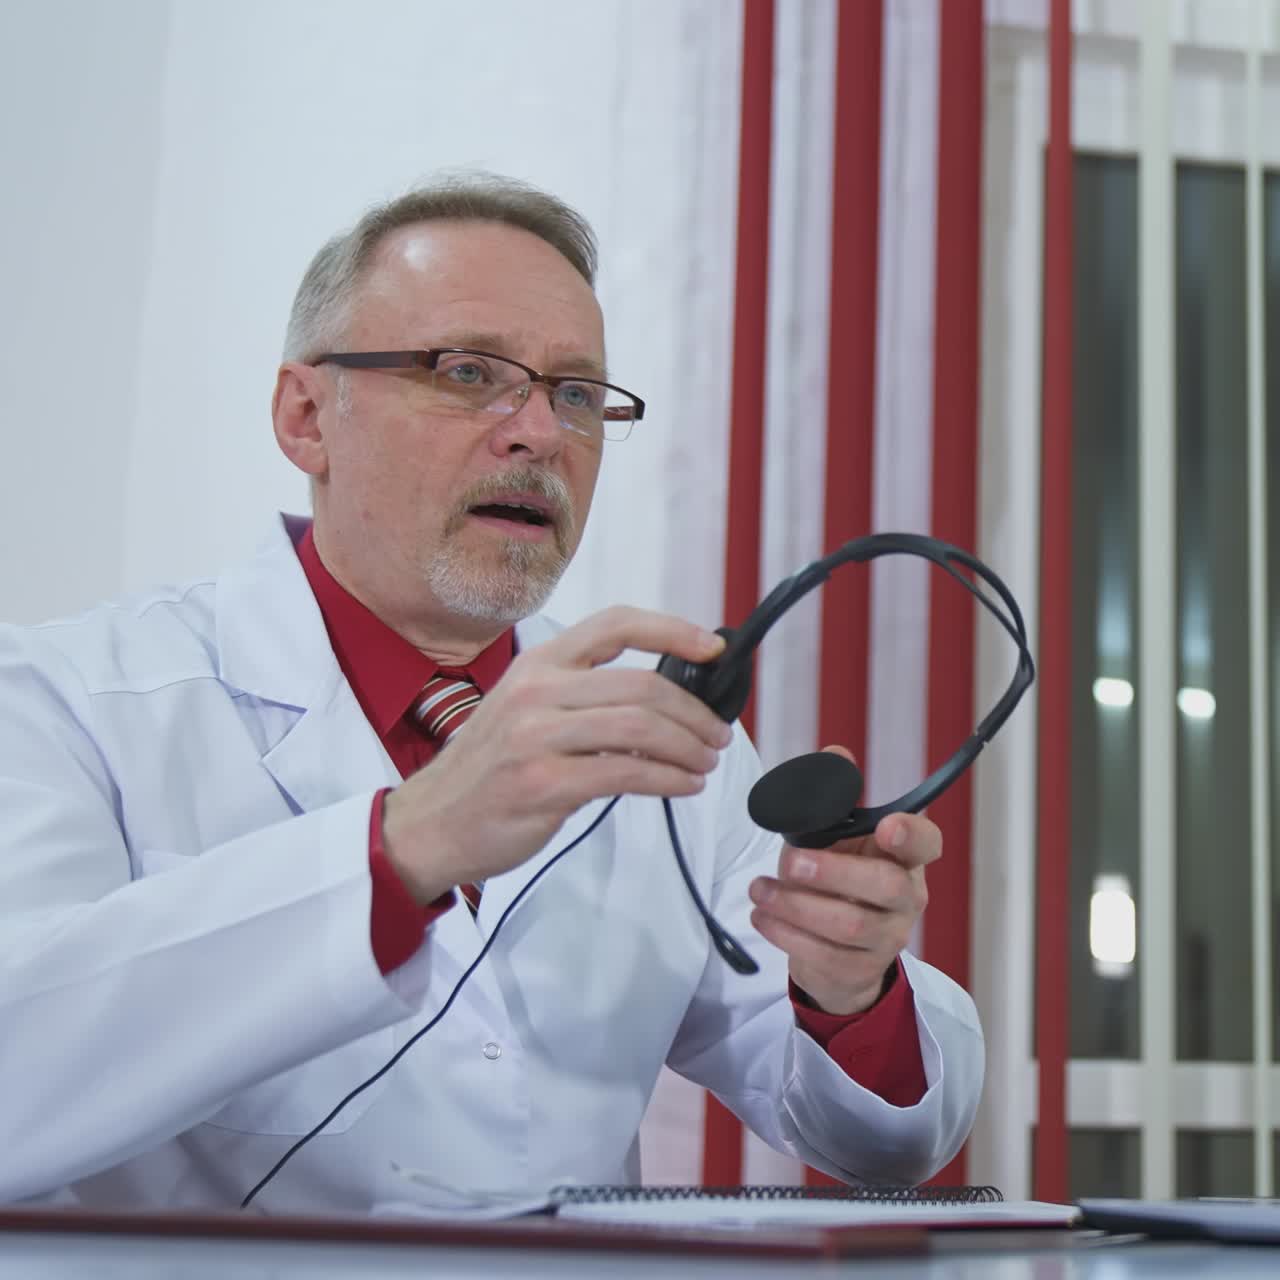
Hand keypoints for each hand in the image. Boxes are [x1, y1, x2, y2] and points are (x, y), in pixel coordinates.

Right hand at [381, 606, 732, 903]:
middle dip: (694, 712)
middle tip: (717, 734)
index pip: (615, 624)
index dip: (673, 629)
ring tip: (705, 762)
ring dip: (687, 747)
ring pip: (640, 728)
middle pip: (641, 685)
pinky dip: (668, 780)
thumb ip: (583, 696)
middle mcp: (536, 691)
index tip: (713, 650)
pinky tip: (683, 786)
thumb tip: (664, 699)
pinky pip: (626, 774)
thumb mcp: (525, 710)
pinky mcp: (542, 784)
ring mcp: (535, 737)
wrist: (430, 824)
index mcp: (537, 663)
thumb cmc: (489, 769)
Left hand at [746, 746, 939, 1015]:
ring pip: (849, 926)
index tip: (886, 824)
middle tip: (790, 862)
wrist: (839, 953)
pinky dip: (785, 934)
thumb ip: (834, 798)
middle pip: (886, 886)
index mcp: (904, 858)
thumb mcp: (836, 837)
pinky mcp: (859, 970)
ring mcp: (887, 938)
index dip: (912, 833)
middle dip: (833, 872)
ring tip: (758, 889)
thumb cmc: (839, 880)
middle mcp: (906, 898)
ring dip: (795, 905)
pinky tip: (761, 916)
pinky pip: (824, 955)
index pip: (926, 843)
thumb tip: (835, 755)